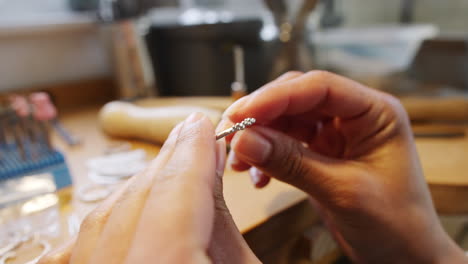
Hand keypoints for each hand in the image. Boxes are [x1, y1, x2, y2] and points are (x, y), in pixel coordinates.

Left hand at [39, 113, 258, 263]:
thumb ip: (219, 217)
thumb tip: (208, 166)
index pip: (175, 194)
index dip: (192, 153)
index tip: (201, 125)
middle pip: (136, 202)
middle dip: (169, 163)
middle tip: (192, 138)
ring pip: (103, 220)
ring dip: (141, 188)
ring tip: (170, 169)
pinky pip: (80, 249)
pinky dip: (104, 222)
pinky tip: (117, 206)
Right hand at [220, 71, 466, 263]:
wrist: (403, 256)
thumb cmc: (395, 224)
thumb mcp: (343, 191)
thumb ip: (292, 162)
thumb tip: (244, 140)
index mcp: (375, 112)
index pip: (319, 87)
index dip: (276, 96)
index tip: (241, 113)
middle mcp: (353, 116)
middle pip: (296, 99)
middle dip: (261, 115)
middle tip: (229, 133)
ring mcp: (334, 135)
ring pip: (285, 121)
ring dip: (258, 138)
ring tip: (237, 160)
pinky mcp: (320, 154)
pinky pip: (284, 145)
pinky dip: (266, 157)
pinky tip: (258, 177)